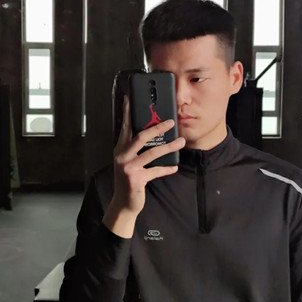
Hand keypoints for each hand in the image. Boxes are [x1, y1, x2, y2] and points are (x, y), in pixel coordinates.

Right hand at [103, 97, 184, 237]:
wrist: (123, 203)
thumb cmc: (129, 179)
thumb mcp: (129, 161)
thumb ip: (136, 149)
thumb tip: (153, 133)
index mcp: (120, 148)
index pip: (125, 126)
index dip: (128, 112)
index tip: (131, 98)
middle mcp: (122, 156)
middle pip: (140, 136)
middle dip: (157, 127)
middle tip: (171, 122)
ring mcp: (128, 168)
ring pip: (151, 153)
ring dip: (168, 147)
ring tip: (181, 142)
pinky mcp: (136, 179)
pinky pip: (155, 171)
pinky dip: (166, 169)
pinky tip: (174, 167)